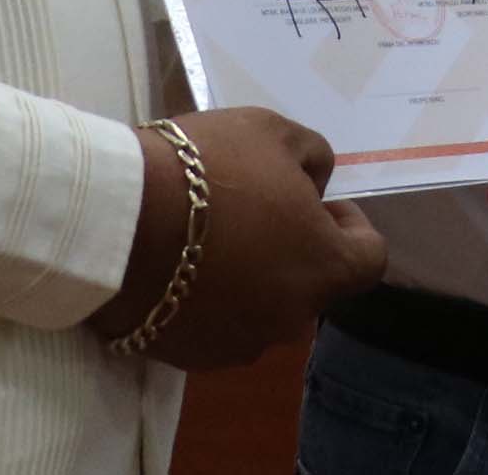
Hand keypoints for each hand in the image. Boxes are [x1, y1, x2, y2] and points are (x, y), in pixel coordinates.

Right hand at [88, 107, 386, 368]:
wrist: (119, 219)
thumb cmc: (207, 168)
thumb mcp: (271, 131)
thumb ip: (312, 157)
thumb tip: (314, 185)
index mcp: (322, 267)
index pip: (368, 259)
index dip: (350, 226)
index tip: (318, 202)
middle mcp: (291, 318)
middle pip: (308, 283)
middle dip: (292, 249)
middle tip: (254, 209)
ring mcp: (239, 344)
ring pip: (261, 308)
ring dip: (250, 278)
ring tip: (206, 238)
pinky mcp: (190, 357)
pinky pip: (214, 326)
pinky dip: (207, 301)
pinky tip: (175, 266)